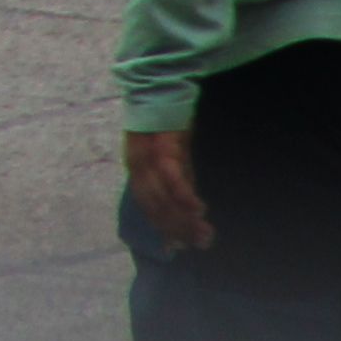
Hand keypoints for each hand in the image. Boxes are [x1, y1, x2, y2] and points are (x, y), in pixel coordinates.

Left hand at [124, 130, 211, 253]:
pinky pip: (171, 176)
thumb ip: (178, 187)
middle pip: (153, 205)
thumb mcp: (173, 162)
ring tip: (204, 233)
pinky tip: (199, 209)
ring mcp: (146, 156)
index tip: (179, 248)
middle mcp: (137, 166)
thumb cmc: (168, 130)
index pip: (146, 206)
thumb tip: (193, 216)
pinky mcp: (161, 146)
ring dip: (182, 218)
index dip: (162, 228)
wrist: (161, 93)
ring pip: (161, 195)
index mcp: (137, 171)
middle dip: (177, 228)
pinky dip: (183, 195)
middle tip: (202, 244)